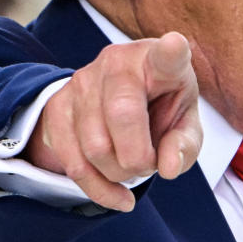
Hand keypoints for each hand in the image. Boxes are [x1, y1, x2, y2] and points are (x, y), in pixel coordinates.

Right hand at [24, 32, 201, 211]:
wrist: (116, 102)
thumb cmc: (160, 109)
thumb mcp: (184, 124)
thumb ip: (185, 145)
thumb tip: (168, 167)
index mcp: (157, 61)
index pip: (165, 55)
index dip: (170, 52)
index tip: (175, 45)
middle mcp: (117, 62)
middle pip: (122, 116)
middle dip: (139, 159)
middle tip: (149, 164)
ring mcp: (82, 80)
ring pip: (95, 147)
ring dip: (118, 174)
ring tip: (131, 168)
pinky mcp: (57, 104)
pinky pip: (73, 163)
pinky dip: (99, 190)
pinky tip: (118, 196)